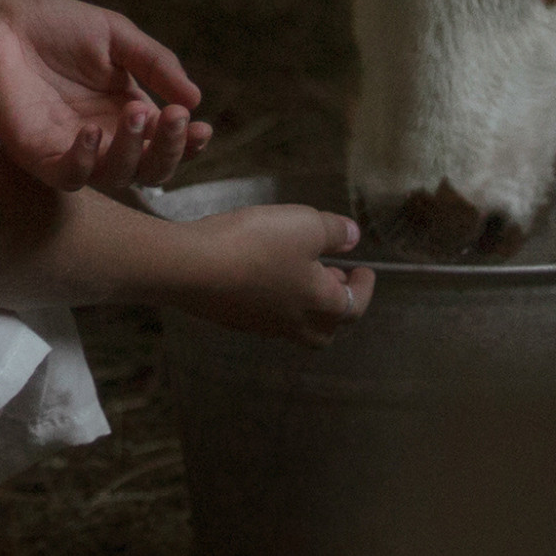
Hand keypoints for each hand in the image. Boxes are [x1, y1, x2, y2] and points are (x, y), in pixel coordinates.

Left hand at [0, 0, 214, 193]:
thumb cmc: (49, 25)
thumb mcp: (114, 35)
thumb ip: (153, 63)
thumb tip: (194, 98)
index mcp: (124, 111)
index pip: (164, 142)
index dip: (187, 142)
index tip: (200, 125)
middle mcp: (102, 137)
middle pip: (149, 169)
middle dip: (171, 150)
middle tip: (177, 119)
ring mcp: (70, 148)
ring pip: (114, 177)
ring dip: (135, 152)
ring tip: (139, 114)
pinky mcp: (36, 153)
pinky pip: (68, 177)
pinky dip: (85, 161)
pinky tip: (92, 132)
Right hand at [179, 205, 375, 343]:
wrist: (190, 267)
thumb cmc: (255, 243)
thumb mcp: (304, 224)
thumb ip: (334, 231)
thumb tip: (353, 237)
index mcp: (318, 303)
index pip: (354, 306)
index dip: (364, 289)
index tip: (365, 272)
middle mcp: (291, 322)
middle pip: (323, 331)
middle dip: (334, 308)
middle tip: (333, 277)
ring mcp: (257, 325)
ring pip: (292, 325)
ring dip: (303, 302)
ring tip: (298, 271)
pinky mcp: (229, 318)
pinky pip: (263, 315)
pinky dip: (274, 298)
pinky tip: (262, 274)